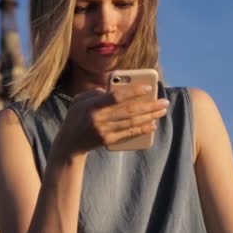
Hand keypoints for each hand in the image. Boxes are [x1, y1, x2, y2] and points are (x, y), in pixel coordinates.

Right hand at [54, 84, 168, 156]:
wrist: (69, 143)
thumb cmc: (76, 116)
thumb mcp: (79, 100)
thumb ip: (96, 92)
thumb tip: (116, 90)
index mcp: (92, 105)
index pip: (116, 97)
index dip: (133, 92)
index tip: (148, 88)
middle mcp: (99, 119)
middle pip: (128, 111)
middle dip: (149, 105)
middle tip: (164, 101)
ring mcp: (104, 131)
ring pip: (131, 122)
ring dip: (149, 116)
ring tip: (162, 110)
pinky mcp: (108, 140)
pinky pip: (128, 134)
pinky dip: (142, 129)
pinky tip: (152, 125)